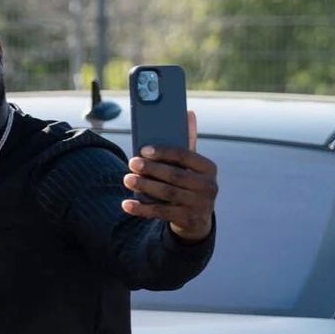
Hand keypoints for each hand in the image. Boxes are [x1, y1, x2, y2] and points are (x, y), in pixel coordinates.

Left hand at [121, 111, 217, 241]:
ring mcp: (200, 205)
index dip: (164, 152)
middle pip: (174, 175)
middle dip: (151, 169)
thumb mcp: (191, 167)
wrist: (197, 220)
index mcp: (208, 168)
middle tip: (131, 163)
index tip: (143, 149)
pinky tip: (126, 204)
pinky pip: (161, 213)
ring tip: (127, 179)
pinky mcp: (188, 220)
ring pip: (167, 193)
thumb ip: (187, 144)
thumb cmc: (189, 185)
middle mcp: (208, 186)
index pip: (186, 156)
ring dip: (144, 186)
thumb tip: (188, 113)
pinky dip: (142, 209)